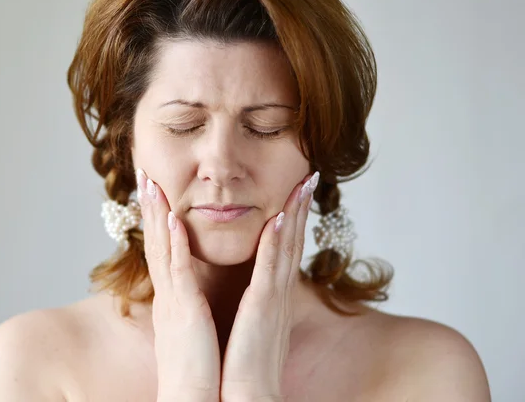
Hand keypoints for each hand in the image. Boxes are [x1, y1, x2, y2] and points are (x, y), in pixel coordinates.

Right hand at [136, 168, 220, 401]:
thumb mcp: (193, 332)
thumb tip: (193, 297)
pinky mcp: (184, 312)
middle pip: (157, 242)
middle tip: (145, 175)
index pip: (164, 251)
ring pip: (163, 248)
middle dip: (151, 208)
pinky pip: (178, 271)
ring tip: (152, 182)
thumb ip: (191, 309)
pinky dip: (176, 244)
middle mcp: (169, 296)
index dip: (158, 221)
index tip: (156, 193)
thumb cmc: (198, 372)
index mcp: (175, 300)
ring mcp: (174, 302)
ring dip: (158, 214)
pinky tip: (174, 220)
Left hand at [220, 171, 319, 400]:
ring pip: (287, 247)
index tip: (297, 192)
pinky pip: (269, 268)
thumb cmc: (245, 366)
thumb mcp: (254, 327)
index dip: (294, 219)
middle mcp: (279, 293)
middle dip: (301, 207)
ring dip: (294, 213)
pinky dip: (275, 241)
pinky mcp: (262, 308)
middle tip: (309, 175)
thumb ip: (258, 305)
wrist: (246, 399)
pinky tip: (279, 217)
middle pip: (293, 241)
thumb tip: (257, 291)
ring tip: (302, 183)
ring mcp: (274, 299)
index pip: (285, 250)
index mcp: (273, 297)